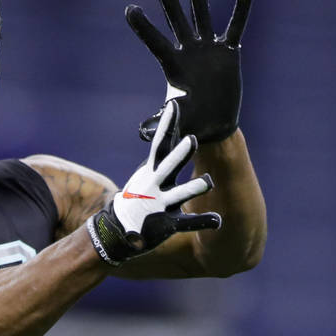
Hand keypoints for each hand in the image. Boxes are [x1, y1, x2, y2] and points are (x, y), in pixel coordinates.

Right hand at [86, 101, 221, 265]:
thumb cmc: (138, 197)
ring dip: (193, 187)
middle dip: (180, 153)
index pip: (160, 144)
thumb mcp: (147, 175)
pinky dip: (203, 221)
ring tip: (209, 181)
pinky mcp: (168, 224)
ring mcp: (161, 204)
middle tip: (192, 139)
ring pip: (180, 194)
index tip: (175, 106)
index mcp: (151, 171)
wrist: (117, 229)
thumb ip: (161, 157)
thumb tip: (171, 133)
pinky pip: (188, 223)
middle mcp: (155, 185)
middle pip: (168, 166)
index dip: (167, 126)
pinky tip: (218, 220)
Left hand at [126, 0, 254, 143]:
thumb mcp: (176, 124)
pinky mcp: (229, 52)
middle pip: (176, 19)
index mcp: (172, 66)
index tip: (129, 9)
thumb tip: (142, 133)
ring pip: (202, 14)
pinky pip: (236, 27)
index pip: (155, 42)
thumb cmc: (191, 125)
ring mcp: (208, 49)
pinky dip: (242, 10)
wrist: (214, 126)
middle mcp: (188, 51)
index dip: (143, 27)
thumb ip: (162, 123)